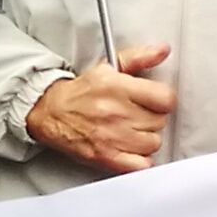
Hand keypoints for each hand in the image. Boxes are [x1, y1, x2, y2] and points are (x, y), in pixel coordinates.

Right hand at [27, 45, 175, 170]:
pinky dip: (140, 160)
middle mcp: (116, 113)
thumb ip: (139, 57)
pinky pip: (141, 165)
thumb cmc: (82, 92)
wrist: (50, 112)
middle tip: (137, 114)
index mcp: (118, 88)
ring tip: (131, 130)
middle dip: (152, 118)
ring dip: (146, 139)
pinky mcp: (106, 158)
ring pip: (153, 143)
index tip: (156, 101)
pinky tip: (130, 149)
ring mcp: (111, 137)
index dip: (164, 100)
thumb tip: (162, 50)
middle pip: (160, 122)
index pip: (166, 99)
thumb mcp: (109, 67)